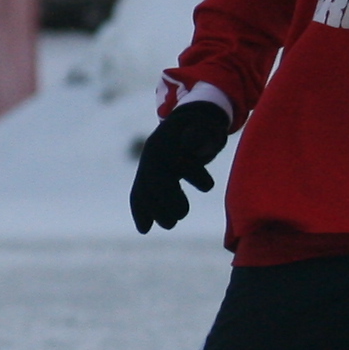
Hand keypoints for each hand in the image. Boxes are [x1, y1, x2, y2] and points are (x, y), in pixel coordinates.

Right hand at [130, 100, 231, 231]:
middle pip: (149, 185)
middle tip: (181, 216)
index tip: (183, 210)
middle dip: (163, 204)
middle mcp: (150, 156)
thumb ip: (201, 134)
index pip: (158, 174)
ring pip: (143, 192)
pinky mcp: (151, 175)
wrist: (193, 119)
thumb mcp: (208, 127)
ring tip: (170, 224)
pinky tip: (144, 229)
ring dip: (153, 212)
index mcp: (161, 145)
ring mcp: (149, 165)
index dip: (167, 194)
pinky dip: (140, 212)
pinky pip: (140, 194)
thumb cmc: (205, 126)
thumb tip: (189, 143)